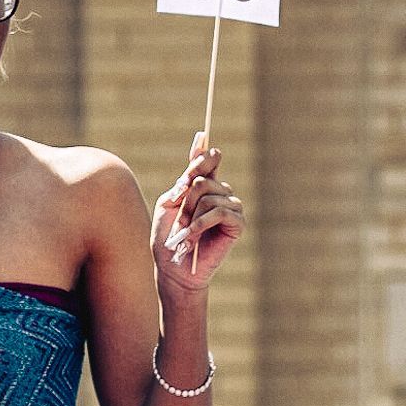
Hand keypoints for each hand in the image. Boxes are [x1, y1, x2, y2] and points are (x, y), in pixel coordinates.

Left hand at [152, 134, 244, 294]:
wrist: (175, 269)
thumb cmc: (168, 239)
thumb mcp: (168, 205)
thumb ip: (181, 184)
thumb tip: (196, 166)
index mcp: (203, 188)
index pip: (207, 162)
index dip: (203, 151)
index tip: (201, 135)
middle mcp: (220, 193)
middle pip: (202, 180)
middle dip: (185, 201)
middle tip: (178, 224)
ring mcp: (231, 207)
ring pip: (209, 195)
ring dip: (191, 216)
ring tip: (184, 235)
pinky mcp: (238, 224)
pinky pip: (220, 211)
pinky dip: (202, 223)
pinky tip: (193, 237)